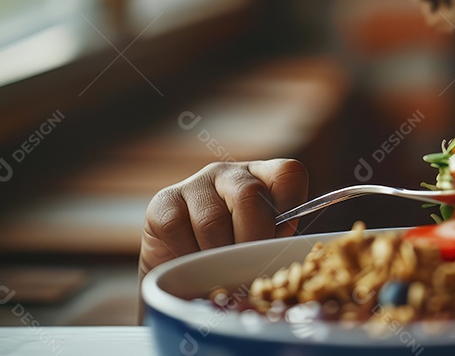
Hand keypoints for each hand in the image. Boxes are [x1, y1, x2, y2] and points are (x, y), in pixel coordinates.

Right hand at [139, 159, 307, 279]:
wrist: (181, 281)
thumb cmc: (232, 262)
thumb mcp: (261, 249)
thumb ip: (276, 241)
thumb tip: (281, 255)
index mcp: (264, 178)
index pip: (289, 173)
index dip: (291, 206)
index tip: (279, 238)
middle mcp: (230, 174)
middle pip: (250, 195)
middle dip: (252, 239)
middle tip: (247, 265)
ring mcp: (195, 183)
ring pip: (212, 219)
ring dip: (218, 255)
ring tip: (218, 270)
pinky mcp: (163, 201)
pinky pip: (177, 227)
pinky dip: (187, 254)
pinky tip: (191, 262)